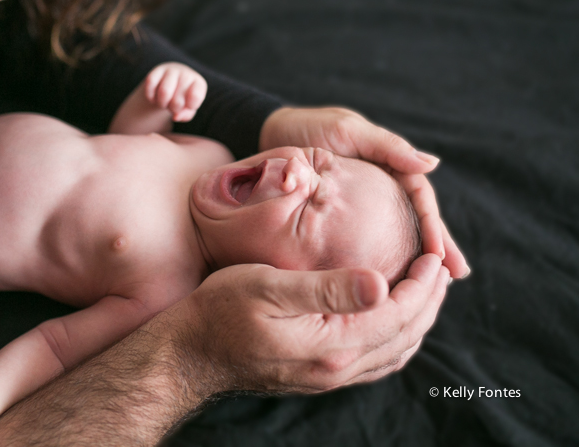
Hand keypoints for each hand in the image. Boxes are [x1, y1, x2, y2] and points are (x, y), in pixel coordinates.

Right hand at [144, 62, 207, 122]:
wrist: (174, 80)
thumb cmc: (184, 97)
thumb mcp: (189, 108)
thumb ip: (186, 115)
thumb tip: (176, 117)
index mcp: (198, 83)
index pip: (195, 97)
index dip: (189, 106)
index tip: (188, 105)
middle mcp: (186, 74)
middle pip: (177, 101)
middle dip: (173, 109)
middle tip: (174, 105)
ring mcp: (171, 71)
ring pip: (163, 93)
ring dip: (161, 104)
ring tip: (164, 102)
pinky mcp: (157, 71)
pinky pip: (151, 86)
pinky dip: (151, 97)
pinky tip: (155, 97)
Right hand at [176, 254, 448, 392]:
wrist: (189, 353)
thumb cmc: (222, 311)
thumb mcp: (269, 288)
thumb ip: (327, 288)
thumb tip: (382, 286)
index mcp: (332, 343)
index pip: (398, 313)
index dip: (423, 283)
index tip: (434, 254)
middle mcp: (336, 368)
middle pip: (404, 336)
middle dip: (429, 301)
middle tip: (440, 268)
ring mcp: (326, 377)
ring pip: (392, 353)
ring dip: (416, 322)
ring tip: (425, 292)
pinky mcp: (316, 376)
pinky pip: (372, 362)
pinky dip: (393, 339)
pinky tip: (389, 322)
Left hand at [260, 107, 468, 277]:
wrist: (266, 134)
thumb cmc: (307, 128)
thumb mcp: (347, 131)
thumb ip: (387, 146)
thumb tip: (433, 163)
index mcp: (388, 165)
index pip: (420, 199)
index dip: (434, 226)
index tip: (442, 256)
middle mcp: (380, 187)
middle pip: (415, 220)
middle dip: (438, 247)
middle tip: (457, 276)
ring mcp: (360, 203)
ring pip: (394, 233)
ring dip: (413, 258)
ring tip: (429, 288)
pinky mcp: (336, 217)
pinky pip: (362, 239)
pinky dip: (378, 258)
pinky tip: (384, 281)